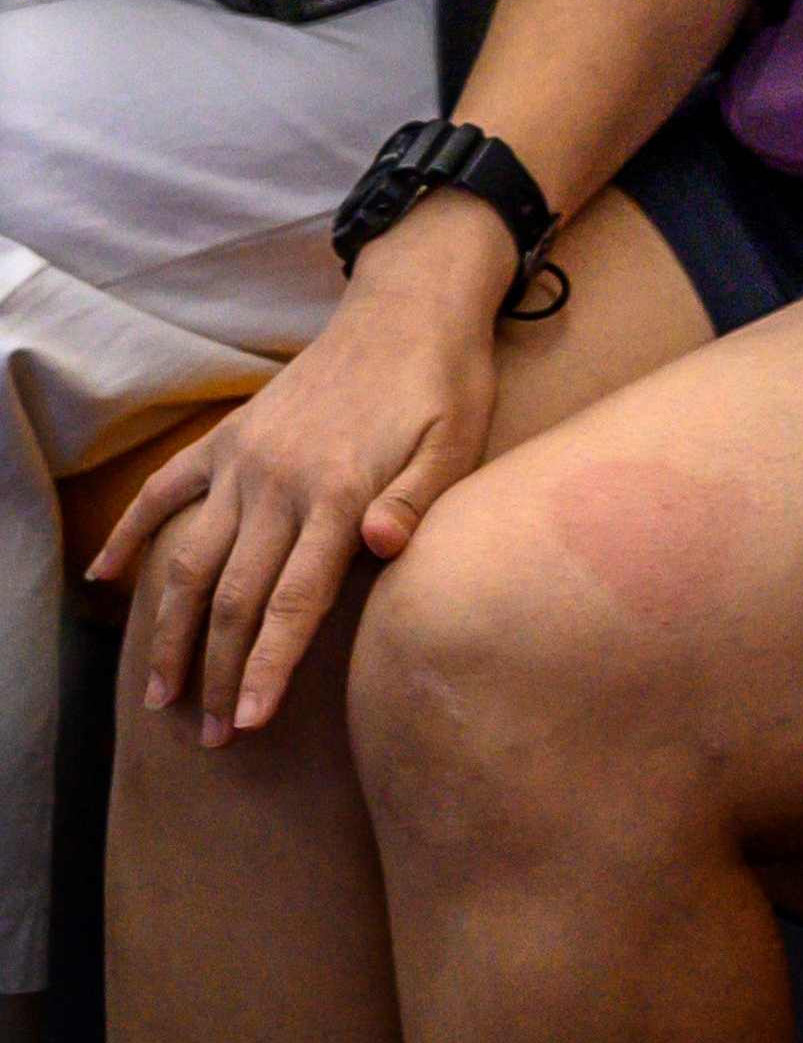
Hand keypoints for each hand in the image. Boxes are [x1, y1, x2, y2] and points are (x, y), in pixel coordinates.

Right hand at [86, 201, 509, 734]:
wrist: (408, 306)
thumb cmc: (446, 382)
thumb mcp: (458, 438)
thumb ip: (419, 497)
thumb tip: (382, 547)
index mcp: (339, 493)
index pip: (293, 602)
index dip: (266, 667)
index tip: (246, 723)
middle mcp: (279, 484)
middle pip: (234, 598)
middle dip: (218, 673)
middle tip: (209, 736)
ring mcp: (244, 461)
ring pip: (191, 562)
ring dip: (170, 632)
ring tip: (160, 694)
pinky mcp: (227, 438)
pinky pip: (164, 491)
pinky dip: (130, 535)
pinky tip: (104, 580)